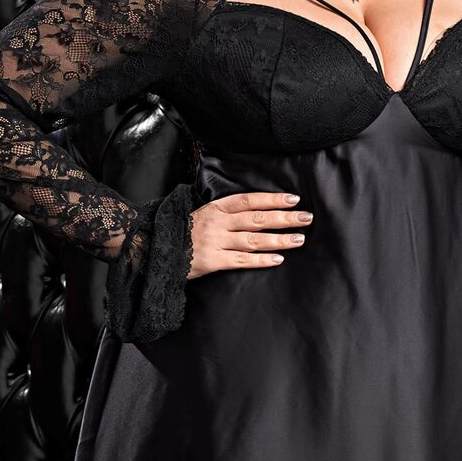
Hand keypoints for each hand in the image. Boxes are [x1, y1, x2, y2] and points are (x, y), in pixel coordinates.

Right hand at [188, 191, 312, 278]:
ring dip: (279, 239)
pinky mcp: (212, 261)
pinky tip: (278, 259)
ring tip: (299, 239)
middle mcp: (217, 223)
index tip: (293, 199)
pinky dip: (261, 260)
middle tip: (306, 218)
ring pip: (253, 240)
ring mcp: (215, 242)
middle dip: (284, 218)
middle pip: (257, 218)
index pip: (249, 200)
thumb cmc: (182, 233)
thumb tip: (257, 210)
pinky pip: (242, 261)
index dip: (272, 199)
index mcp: (215, 209)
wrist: (155, 250)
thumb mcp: (202, 215)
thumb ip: (226, 214)